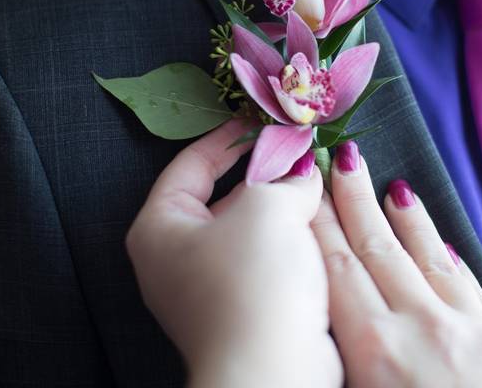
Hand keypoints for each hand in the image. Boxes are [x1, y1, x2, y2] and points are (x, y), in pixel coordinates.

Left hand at [125, 119, 340, 387]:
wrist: (272, 371)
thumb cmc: (253, 283)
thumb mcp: (267, 208)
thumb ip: (286, 177)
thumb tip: (305, 169)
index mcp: (159, 228)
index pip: (189, 164)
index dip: (227, 135)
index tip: (261, 119)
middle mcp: (175, 259)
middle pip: (221, 196)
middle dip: (265, 172)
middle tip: (301, 148)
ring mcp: (209, 289)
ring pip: (250, 230)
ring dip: (284, 206)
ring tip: (319, 179)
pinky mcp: (244, 311)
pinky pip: (267, 260)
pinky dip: (291, 240)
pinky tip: (323, 222)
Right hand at [312, 141, 481, 387]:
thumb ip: (345, 353)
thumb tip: (332, 312)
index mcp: (376, 348)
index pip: (340, 268)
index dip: (322, 224)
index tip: (309, 185)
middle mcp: (424, 327)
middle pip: (381, 250)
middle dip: (358, 201)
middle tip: (345, 159)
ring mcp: (474, 332)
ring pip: (434, 261)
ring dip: (411, 223)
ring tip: (396, 188)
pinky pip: (475, 293)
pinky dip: (456, 266)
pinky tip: (448, 250)